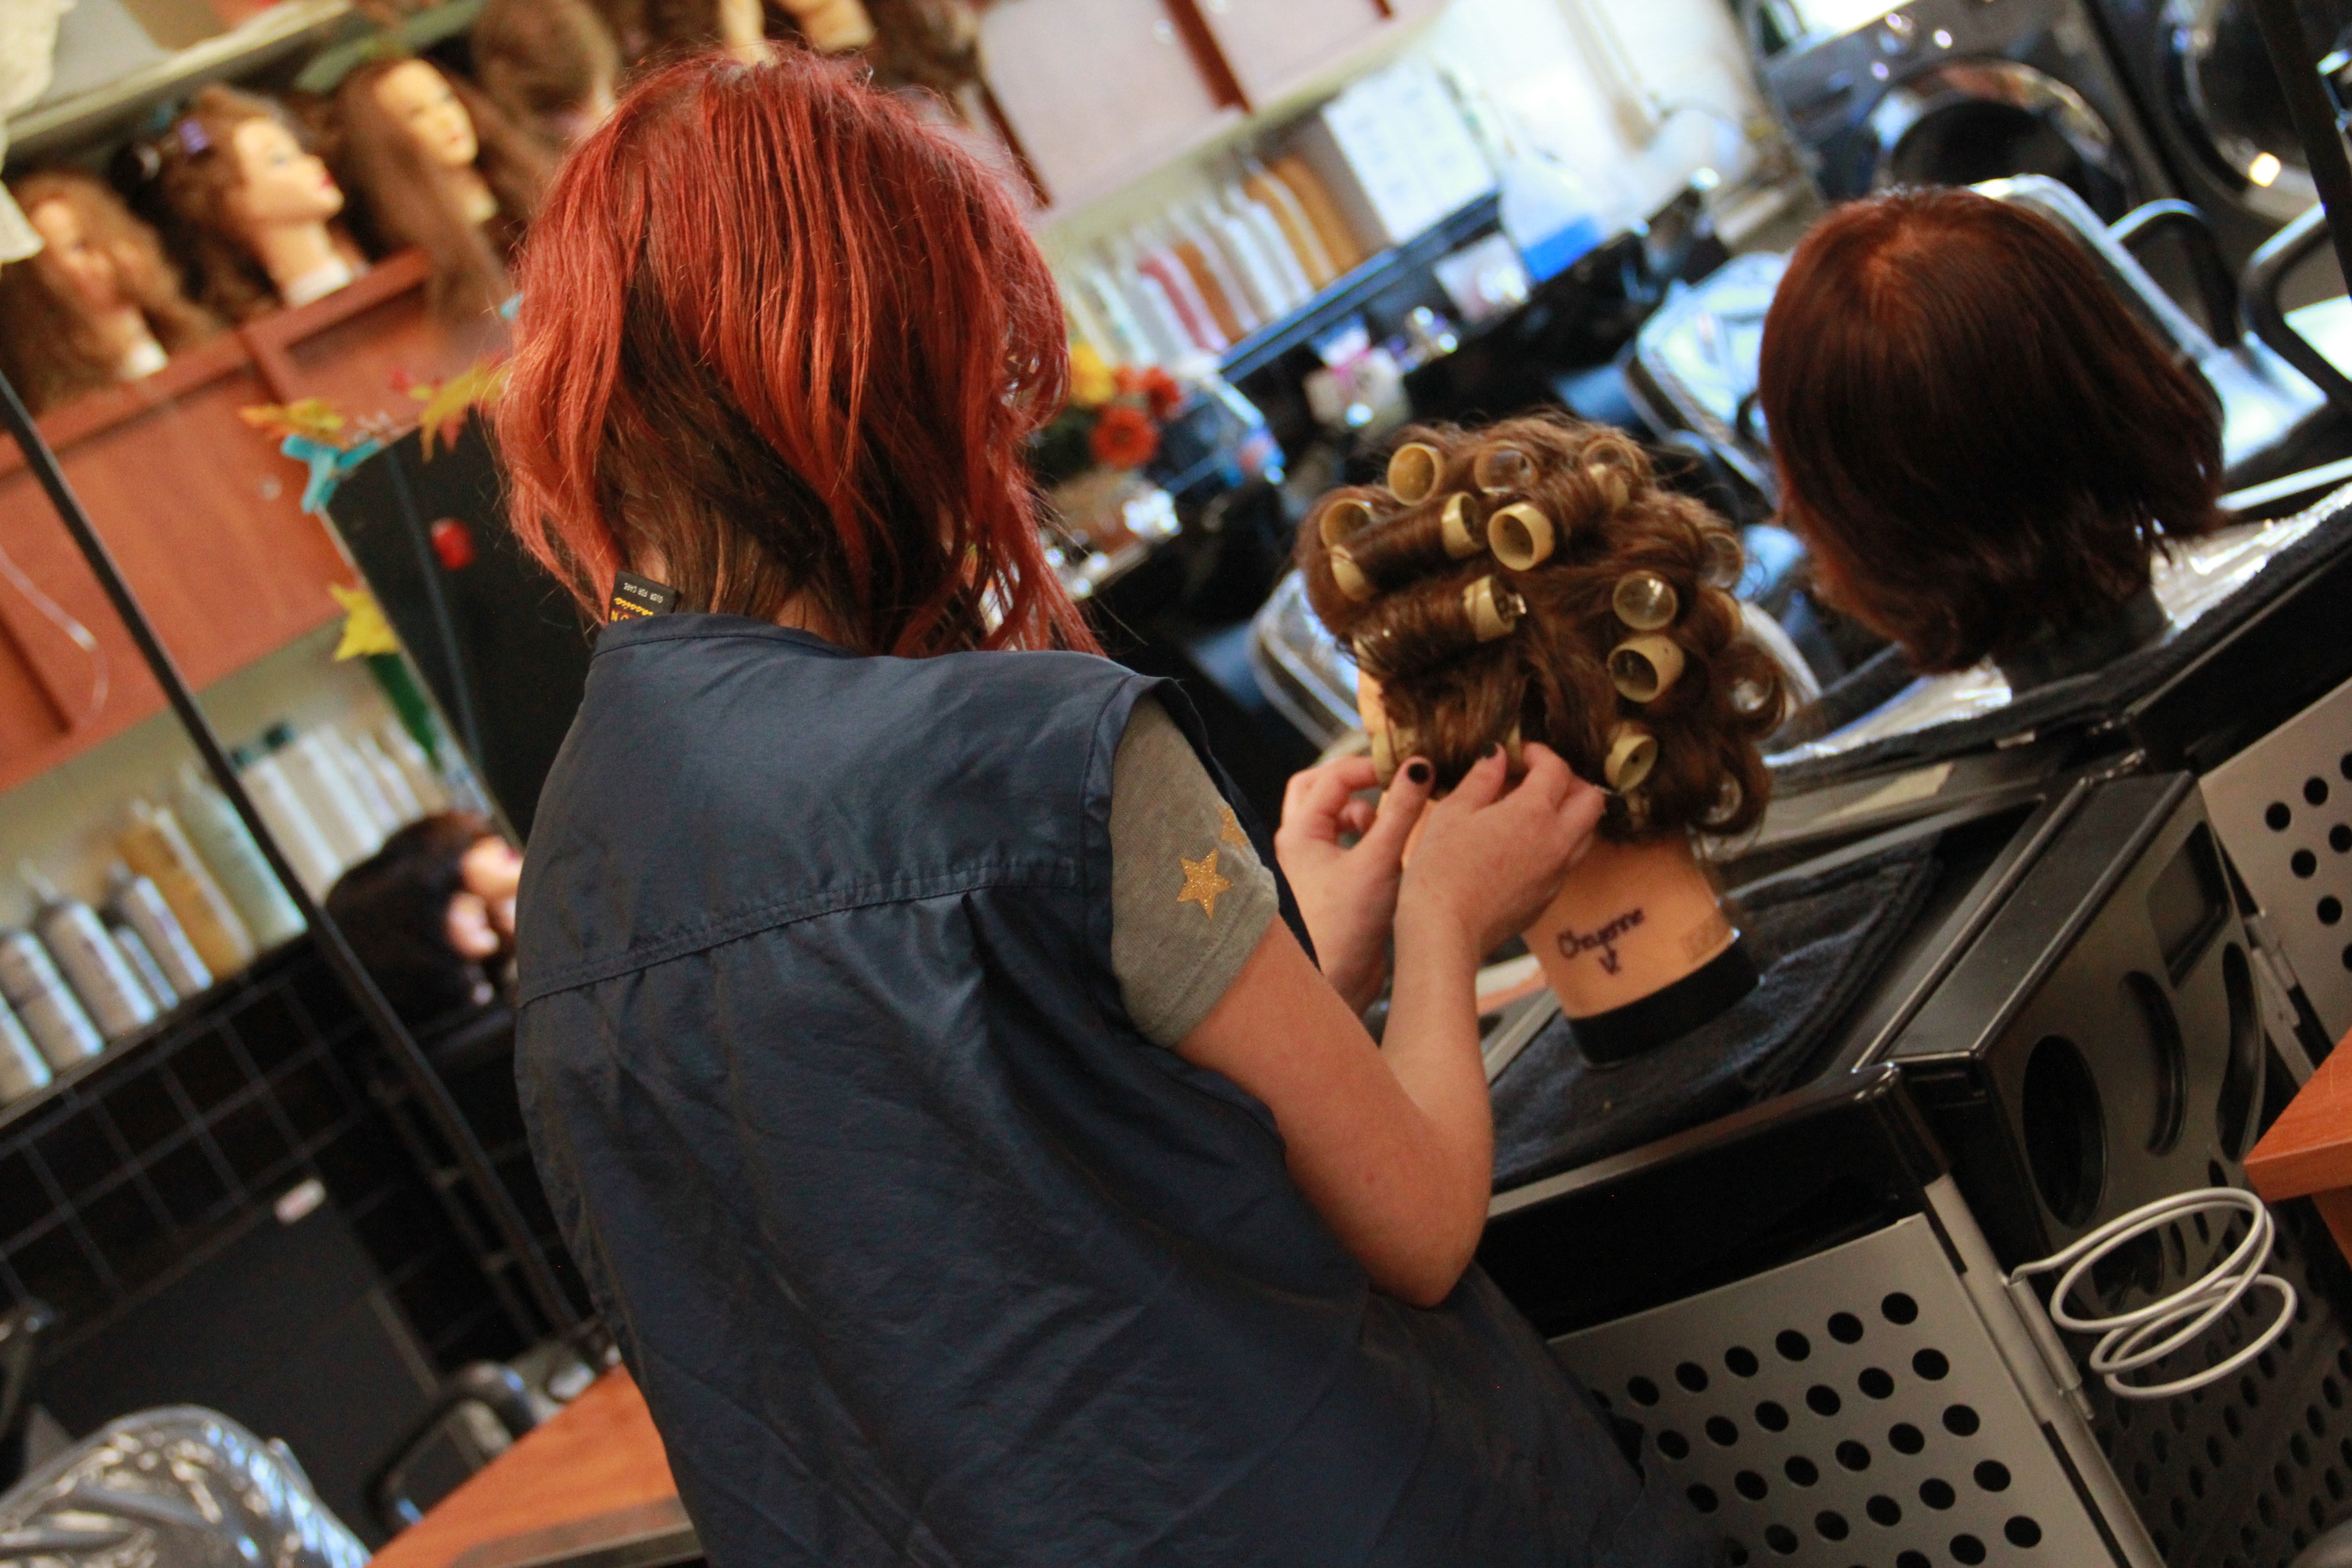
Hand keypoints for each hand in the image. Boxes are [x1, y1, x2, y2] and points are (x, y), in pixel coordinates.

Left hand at [1273, 752, 1434, 1012]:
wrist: (1335, 985)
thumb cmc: (1344, 929)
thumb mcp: (1379, 862)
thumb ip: (1401, 812)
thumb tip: (1418, 767)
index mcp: (1299, 833)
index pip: (1332, 776)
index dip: (1370, 766)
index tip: (1405, 768)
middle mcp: (1300, 845)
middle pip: (1320, 788)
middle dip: (1354, 781)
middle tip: (1387, 781)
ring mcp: (1313, 864)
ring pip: (1334, 817)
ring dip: (1364, 812)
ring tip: (1389, 828)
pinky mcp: (1332, 884)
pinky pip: (1347, 844)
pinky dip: (1369, 838)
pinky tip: (1391, 855)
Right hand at [1397, 745, 1603, 960]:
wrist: (1446, 933)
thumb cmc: (1441, 870)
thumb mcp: (1452, 813)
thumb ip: (1480, 779)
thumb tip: (1496, 754)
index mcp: (1534, 812)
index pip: (1557, 769)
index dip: (1541, 753)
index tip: (1521, 753)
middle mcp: (1557, 841)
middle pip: (1592, 799)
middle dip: (1571, 781)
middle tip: (1541, 779)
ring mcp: (1557, 873)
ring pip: (1586, 833)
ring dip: (1570, 814)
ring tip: (1536, 811)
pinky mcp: (1549, 898)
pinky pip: (1567, 862)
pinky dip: (1557, 844)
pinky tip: (1524, 847)